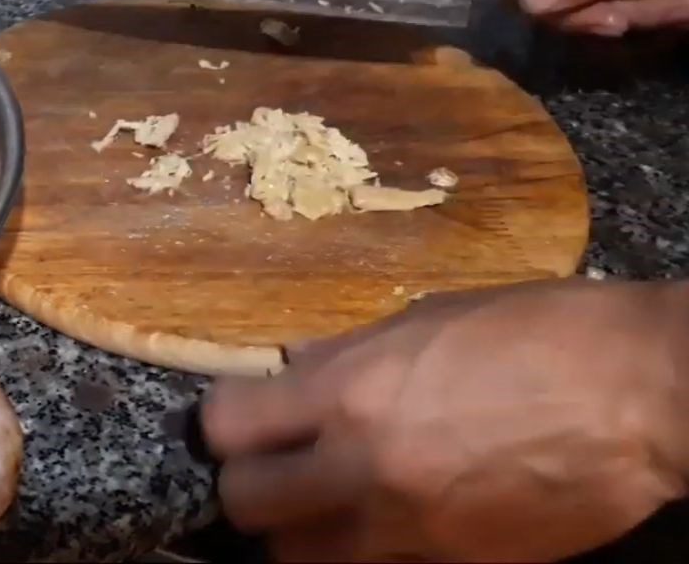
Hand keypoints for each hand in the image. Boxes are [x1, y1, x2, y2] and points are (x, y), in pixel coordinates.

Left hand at [201, 278, 688, 562]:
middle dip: (248, 483)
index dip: (221, 418)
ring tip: (324, 495)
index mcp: (356, 390)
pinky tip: (388, 513)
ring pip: (300, 558)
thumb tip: (298, 366)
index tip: (237, 412)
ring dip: (299, 529)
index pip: (231, 424)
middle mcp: (365, 468)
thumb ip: (351, 351)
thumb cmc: (534, 329)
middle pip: (247, 506)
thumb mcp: (429, 317)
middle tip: (275, 459)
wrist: (636, 395)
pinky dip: (362, 549)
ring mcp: (409, 531)